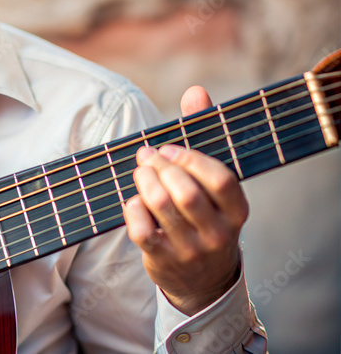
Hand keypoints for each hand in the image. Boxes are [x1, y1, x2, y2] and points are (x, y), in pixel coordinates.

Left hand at [122, 86, 248, 314]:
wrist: (202, 280)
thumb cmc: (204, 215)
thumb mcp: (211, 184)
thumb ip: (203, 134)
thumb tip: (195, 90)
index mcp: (237, 211)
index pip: (220, 179)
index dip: (191, 159)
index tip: (170, 149)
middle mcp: (218, 233)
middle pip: (185, 193)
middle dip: (160, 167)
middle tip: (146, 155)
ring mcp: (190, 250)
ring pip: (161, 207)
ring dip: (143, 182)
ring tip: (140, 171)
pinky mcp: (162, 261)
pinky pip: (141, 230)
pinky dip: (132, 209)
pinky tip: (134, 201)